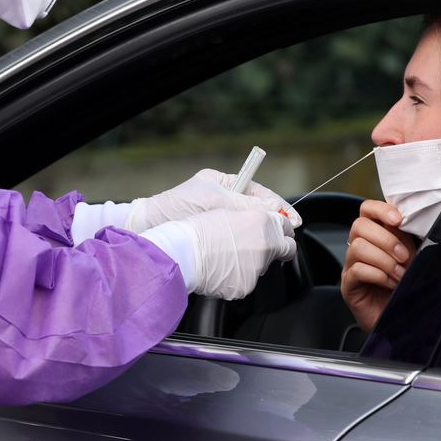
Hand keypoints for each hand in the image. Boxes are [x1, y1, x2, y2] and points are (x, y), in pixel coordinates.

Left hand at [129, 169, 301, 232]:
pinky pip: (235, 240)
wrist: (147, 227)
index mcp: (223, 184)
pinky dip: (244, 247)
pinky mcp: (209, 235)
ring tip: (270, 248)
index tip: (293, 222)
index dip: (279, 208)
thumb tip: (274, 212)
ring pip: (248, 227)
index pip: (260, 194)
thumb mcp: (215, 200)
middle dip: (272, 224)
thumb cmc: (176, 208)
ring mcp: (215, 217)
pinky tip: (249, 256)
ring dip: (259, 237)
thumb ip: (245, 204)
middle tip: (286, 238)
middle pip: (257, 211)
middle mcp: (221, 199)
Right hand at [159, 208, 296, 299]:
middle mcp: (266, 245)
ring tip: (227, 255)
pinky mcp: (246, 285)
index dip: (282, 229)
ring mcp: (257, 268)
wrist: (183, 253)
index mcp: (263, 222)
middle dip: (277, 247)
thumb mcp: (229, 211)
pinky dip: (238, 275)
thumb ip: (255, 217)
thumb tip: (266, 224)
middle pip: (285, 249)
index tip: (279, 232)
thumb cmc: (199, 229)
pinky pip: (247, 279)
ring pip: (263, 265)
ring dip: (253, 260)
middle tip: (261, 246)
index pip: (287, 226)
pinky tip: (221, 268)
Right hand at [340, 199, 417, 331]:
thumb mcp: (417, 260)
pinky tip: (391, 284)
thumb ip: (417, 242)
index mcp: (376, 235)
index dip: (381, 210)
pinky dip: (378, 275)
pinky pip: (357, 270)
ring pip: (358, 247)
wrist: (401, 323)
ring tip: (400, 274)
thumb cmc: (408, 289)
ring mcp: (351, 265)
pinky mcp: (349, 285)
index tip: (398, 220)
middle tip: (405, 256)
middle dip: (386, 239)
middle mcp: (360, 247)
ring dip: (384, 260)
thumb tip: (430, 227)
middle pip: (360, 225)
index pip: (367, 209)